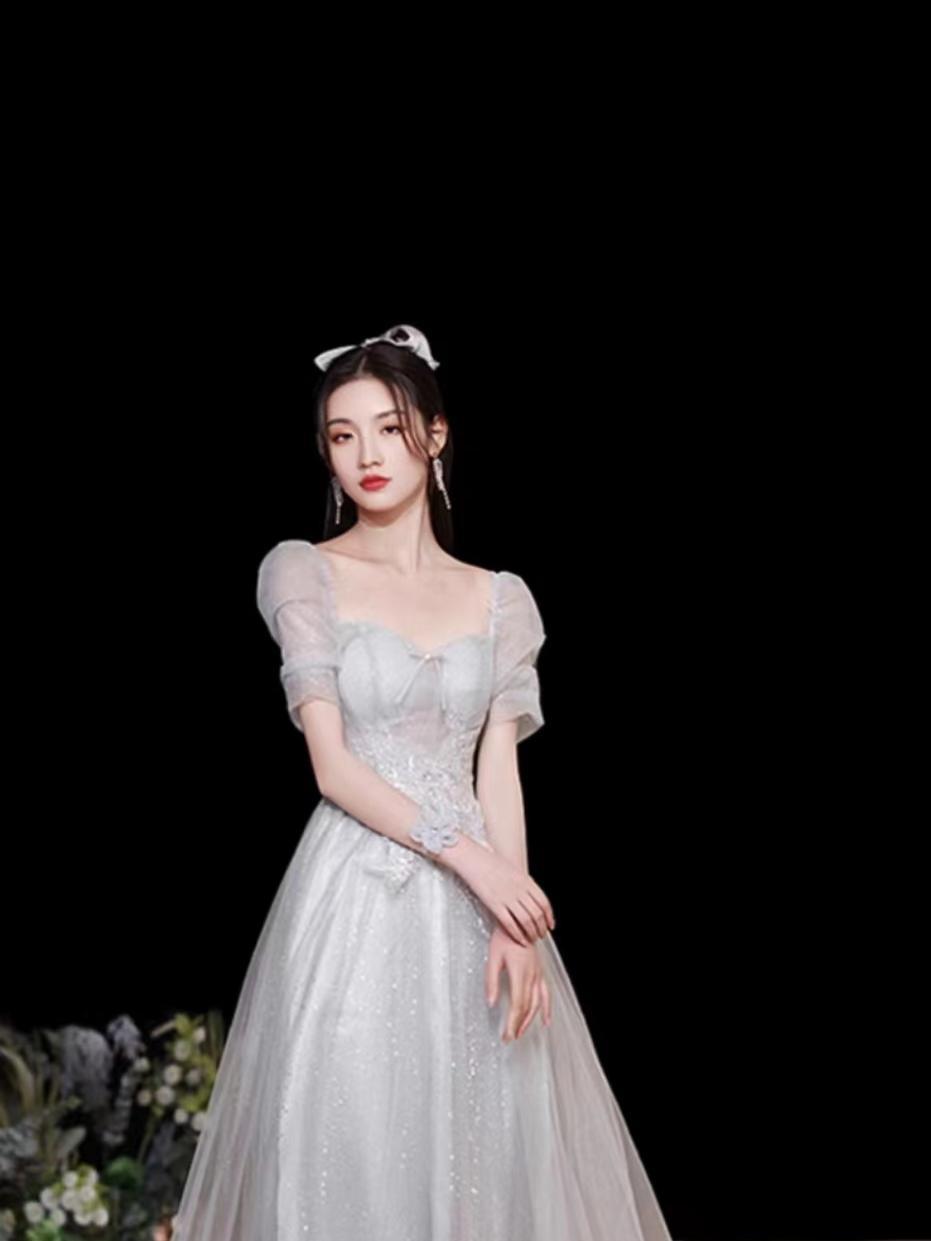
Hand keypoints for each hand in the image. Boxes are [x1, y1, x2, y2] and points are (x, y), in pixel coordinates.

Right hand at [443, 837, 554, 946]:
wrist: (474, 859)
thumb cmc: (490, 862)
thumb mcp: (513, 870)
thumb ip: (523, 883)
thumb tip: (531, 896)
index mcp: (526, 880)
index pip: (544, 902)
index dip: (549, 916)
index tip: (551, 924)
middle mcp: (519, 890)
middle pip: (537, 913)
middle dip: (541, 927)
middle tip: (541, 935)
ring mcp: (508, 897)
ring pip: (526, 921)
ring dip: (531, 933)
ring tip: (532, 939)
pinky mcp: (495, 905)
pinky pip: (510, 923)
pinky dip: (517, 934)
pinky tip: (519, 939)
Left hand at [487, 924, 551, 1041]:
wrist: (520, 921)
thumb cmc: (504, 937)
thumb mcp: (493, 957)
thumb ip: (491, 981)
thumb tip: (491, 1003)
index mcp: (520, 973)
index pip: (518, 1004)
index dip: (513, 1022)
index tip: (507, 1035)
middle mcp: (532, 975)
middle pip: (527, 1007)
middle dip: (518, 1025)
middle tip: (509, 1038)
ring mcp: (538, 974)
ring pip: (537, 1003)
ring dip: (529, 1020)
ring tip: (520, 1032)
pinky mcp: (540, 972)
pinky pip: (546, 994)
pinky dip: (547, 1009)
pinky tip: (546, 1020)